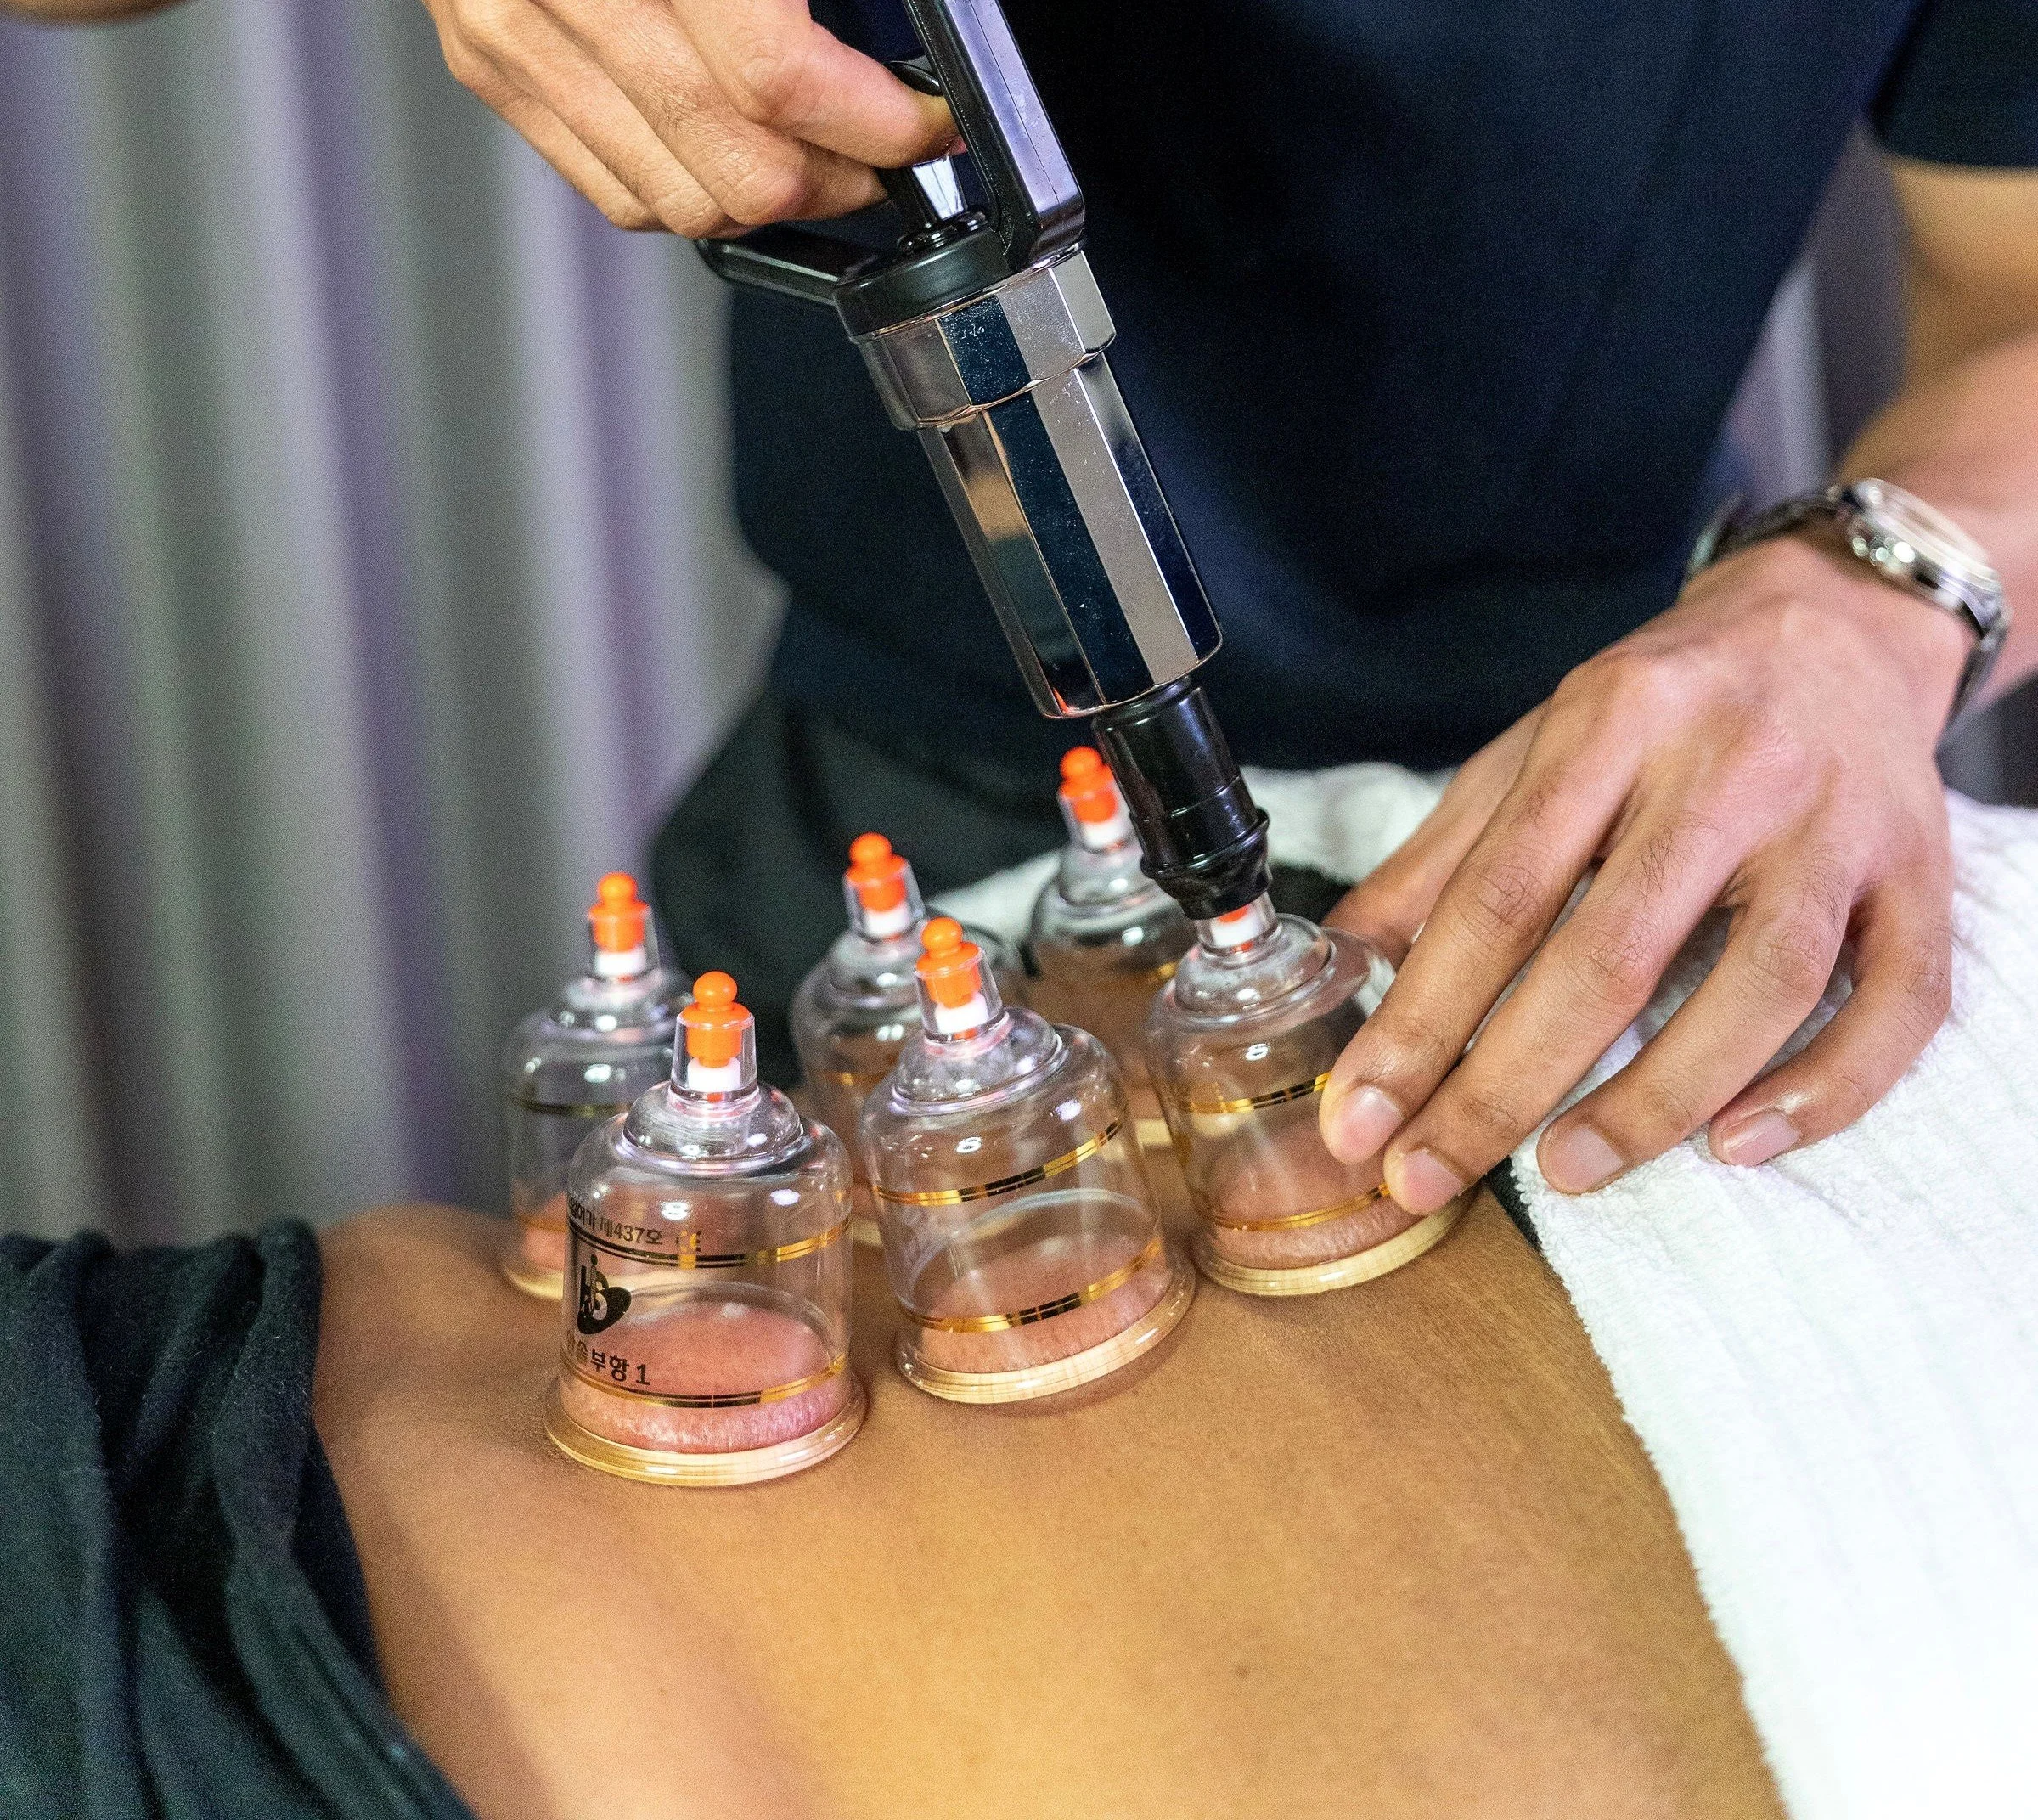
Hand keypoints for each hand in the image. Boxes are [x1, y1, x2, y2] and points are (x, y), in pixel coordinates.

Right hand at [422, 0, 956, 233]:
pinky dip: (695, 189)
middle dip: (839, 177)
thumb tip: (906, 49)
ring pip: (685, 202)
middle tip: (884, 150)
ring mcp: (514, 28)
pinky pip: (619, 191)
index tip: (926, 124)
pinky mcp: (487, 60)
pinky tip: (736, 147)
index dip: (879, 124)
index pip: (779, 79)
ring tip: (820, 155)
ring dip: (774, 199)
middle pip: (740, 168)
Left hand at [1318, 532, 1969, 1206]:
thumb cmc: (1661, 705)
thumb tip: (1345, 960)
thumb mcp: (1533, 748)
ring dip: (1657, 1100)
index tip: (1360, 1116)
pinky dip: (1825, 1088)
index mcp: (1612, 724)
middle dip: (1504, 1085)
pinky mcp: (1922, 873)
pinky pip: (1899, 1000)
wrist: (1835, 623)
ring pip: (1764, 985)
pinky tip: (1738, 1143)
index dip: (1420, 1019)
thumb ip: (1442, 857)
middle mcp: (1731, 766)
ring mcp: (1840, 822)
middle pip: (1614, 953)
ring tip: (1565, 1171)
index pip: (1499, 894)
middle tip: (1430, 1173)